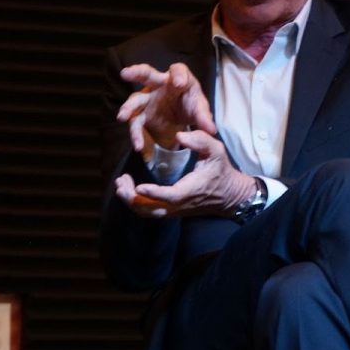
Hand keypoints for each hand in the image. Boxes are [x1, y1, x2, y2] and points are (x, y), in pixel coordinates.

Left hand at [115, 129, 254, 218]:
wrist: (229, 195)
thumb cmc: (221, 170)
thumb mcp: (216, 150)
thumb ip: (200, 140)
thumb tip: (180, 136)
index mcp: (191, 190)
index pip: (170, 196)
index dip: (153, 193)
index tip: (138, 186)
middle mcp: (180, 204)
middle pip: (152, 209)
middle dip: (132, 199)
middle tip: (120, 182)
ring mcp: (174, 210)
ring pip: (148, 213)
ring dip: (131, 201)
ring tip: (120, 184)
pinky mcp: (171, 211)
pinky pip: (150, 212)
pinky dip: (136, 203)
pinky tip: (129, 189)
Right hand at [116, 63, 215, 151]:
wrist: (181, 118)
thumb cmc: (190, 106)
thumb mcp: (200, 111)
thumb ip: (204, 118)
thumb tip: (211, 130)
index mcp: (178, 79)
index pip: (178, 70)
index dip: (178, 75)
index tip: (178, 83)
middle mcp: (159, 85)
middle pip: (147, 74)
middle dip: (136, 72)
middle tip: (125, 73)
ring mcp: (148, 99)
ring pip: (135, 99)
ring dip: (128, 107)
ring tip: (122, 116)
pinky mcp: (142, 114)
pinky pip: (136, 123)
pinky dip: (136, 134)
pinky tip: (138, 145)